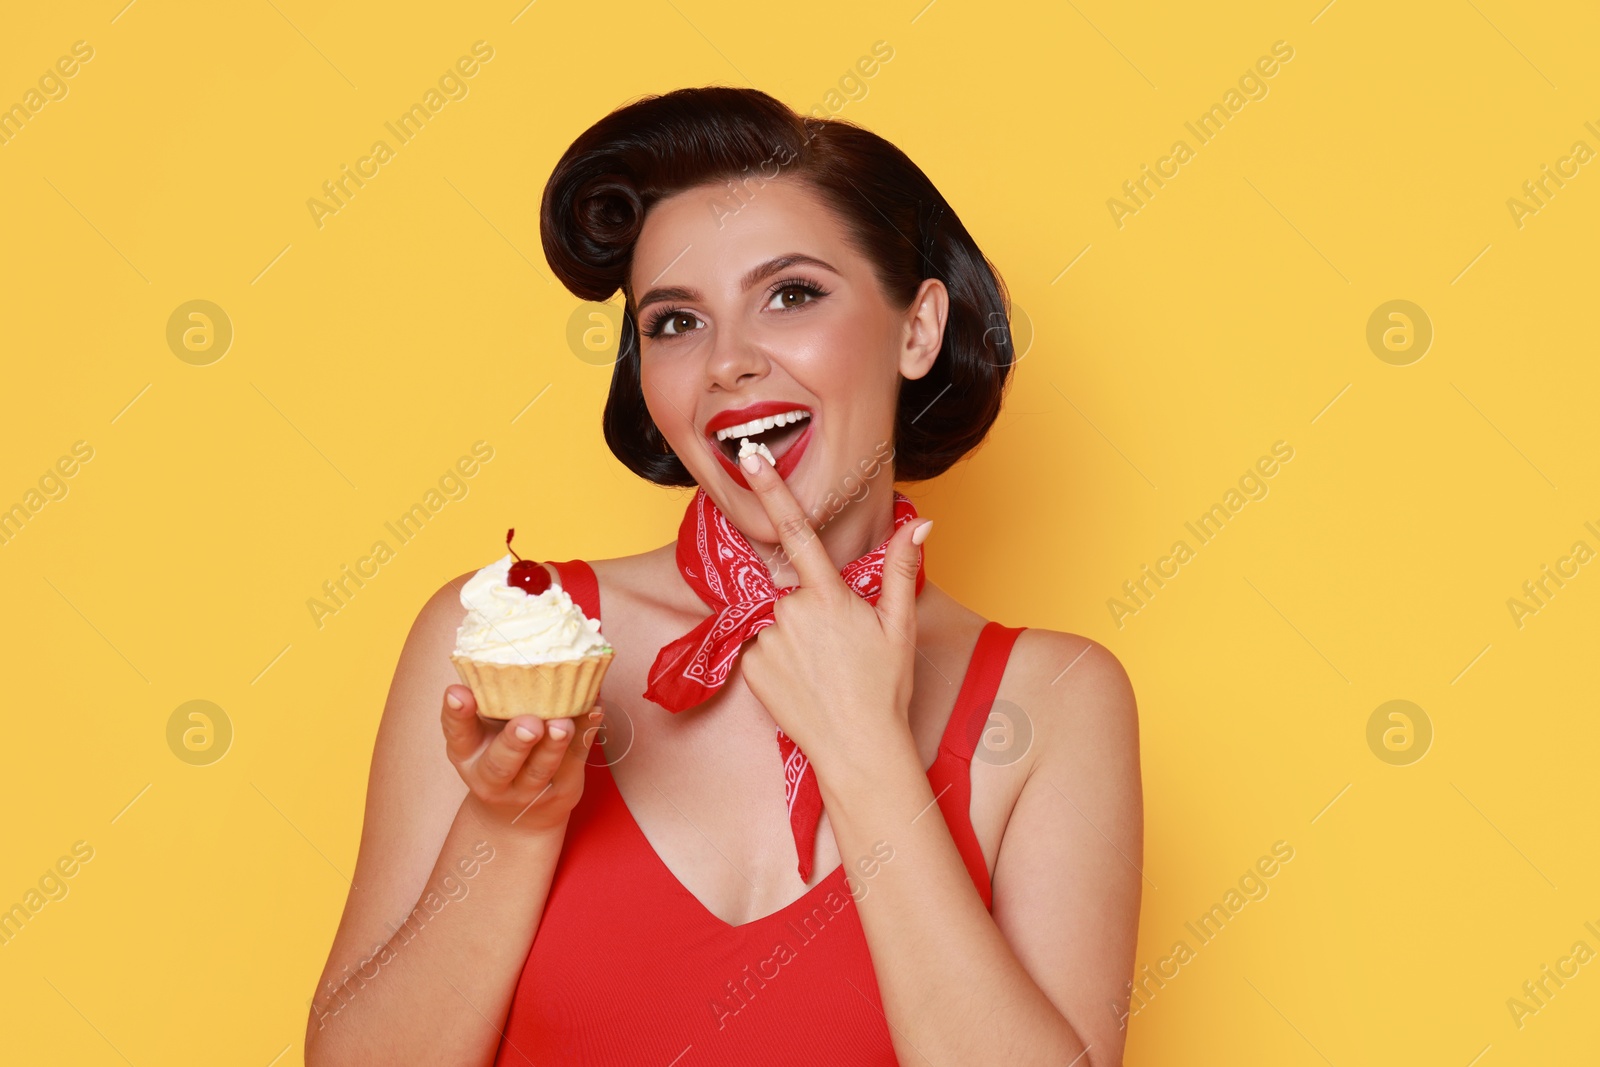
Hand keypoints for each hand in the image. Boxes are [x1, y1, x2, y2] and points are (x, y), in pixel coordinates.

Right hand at [440, 685, 603, 834]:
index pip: (456, 733)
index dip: (456, 713)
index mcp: (467, 753)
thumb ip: (493, 699)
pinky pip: (575, 761)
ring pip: (541, 769)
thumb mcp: (484, 732)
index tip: (457, 691)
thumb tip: (517, 645)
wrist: (520, 814)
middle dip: (515, 742)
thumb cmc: (500, 752)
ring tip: (563, 724)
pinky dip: (586, 734)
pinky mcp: (562, 790)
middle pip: (500, 763)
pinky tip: (593, 711)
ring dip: (555, 745)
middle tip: (529, 724)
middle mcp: (491, 777)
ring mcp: (527, 789)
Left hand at [734, 450, 931, 780]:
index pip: (797, 530)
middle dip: (810, 610)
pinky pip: (757, 647)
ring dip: (792, 636)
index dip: (773, 489)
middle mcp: (791, 613)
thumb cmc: (885, 688)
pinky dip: (775, 658)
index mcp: (829, 596)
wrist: (858, 750)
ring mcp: (766, 641)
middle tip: (836, 650)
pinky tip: (801, 682)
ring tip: (820, 672)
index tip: (751, 457)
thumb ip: (903, 567)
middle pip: (792, 590)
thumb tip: (921, 522)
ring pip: (775, 621)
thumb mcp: (899, 625)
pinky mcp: (749, 668)